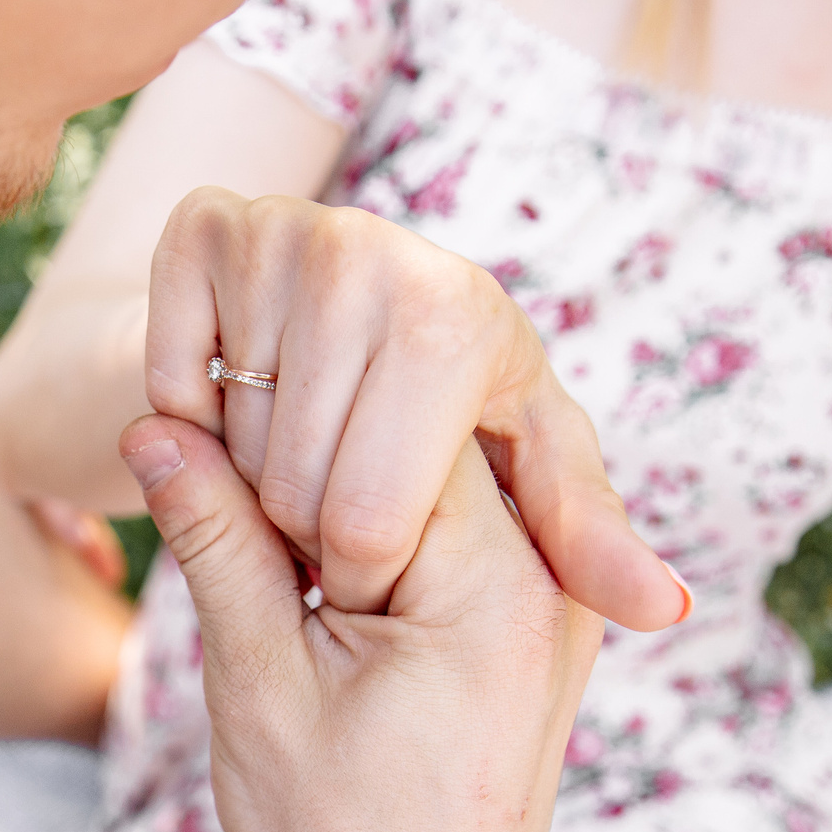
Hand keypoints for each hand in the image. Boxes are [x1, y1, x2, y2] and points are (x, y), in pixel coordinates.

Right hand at [120, 411, 599, 831]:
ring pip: (438, 486)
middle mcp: (552, 583)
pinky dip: (388, 544)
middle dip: (324, 460)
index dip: (289, 428)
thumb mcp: (257, 679)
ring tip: (285, 566)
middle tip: (238, 505)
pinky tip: (327, 588)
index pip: (390, 422)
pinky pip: (460, 540)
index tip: (218, 465)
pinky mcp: (536, 635)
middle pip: (424, 442)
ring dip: (352, 501)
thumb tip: (153, 424)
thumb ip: (215, 540)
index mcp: (496, 584)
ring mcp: (556, 609)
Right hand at [146, 187, 689, 627]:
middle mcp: (386, 253)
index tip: (381, 566)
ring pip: (222, 437)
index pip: (370, 523)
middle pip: (292, 485)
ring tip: (286, 466)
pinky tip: (225, 409)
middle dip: (298, 534)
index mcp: (472, 322)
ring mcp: (290, 227)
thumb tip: (668, 609)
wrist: (319, 369)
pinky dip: (178, 417)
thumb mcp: (522, 491)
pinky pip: (163, 380)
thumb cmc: (442, 435)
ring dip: (241, 480)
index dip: (356, 576)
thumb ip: (580, 546)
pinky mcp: (204, 223)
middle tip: (326, 520)